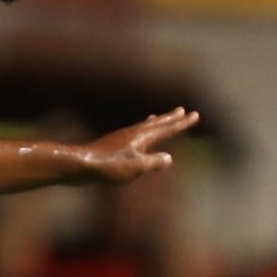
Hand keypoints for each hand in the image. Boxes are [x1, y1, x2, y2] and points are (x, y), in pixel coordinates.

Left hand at [79, 108, 198, 182]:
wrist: (81, 164)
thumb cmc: (109, 167)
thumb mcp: (136, 167)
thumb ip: (154, 162)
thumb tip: (168, 158)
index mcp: (141, 137)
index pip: (167, 129)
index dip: (182, 123)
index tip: (195, 115)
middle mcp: (133, 133)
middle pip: (156, 123)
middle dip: (170, 118)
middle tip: (182, 110)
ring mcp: (122, 137)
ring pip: (143, 126)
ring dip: (155, 122)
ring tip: (160, 117)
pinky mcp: (113, 145)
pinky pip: (133, 133)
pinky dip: (141, 130)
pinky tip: (136, 137)